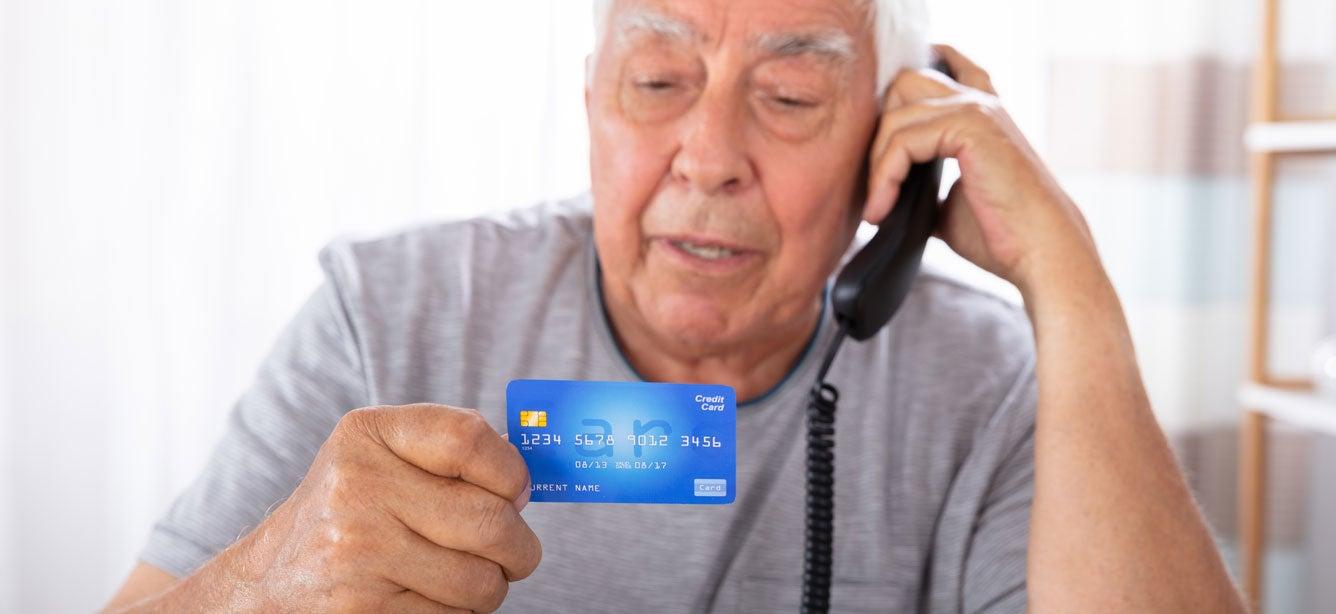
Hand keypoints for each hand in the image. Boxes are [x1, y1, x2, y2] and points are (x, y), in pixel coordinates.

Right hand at [208, 404, 538, 612]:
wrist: (270, 582)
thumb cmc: (352, 511)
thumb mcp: (383, 457)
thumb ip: (452, 451)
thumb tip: (528, 483)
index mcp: (368, 435)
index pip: (469, 439)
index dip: (511, 471)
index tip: (517, 492)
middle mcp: (357, 488)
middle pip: (490, 519)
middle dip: (519, 546)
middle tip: (514, 552)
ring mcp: (356, 552)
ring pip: (480, 581)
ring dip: (489, 587)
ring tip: (464, 576)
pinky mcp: (363, 611)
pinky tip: (430, 598)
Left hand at [864, 44, 1097, 295]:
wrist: (1039, 251)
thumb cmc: (1001, 234)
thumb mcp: (948, 204)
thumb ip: (920, 185)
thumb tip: (885, 192)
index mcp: (980, 113)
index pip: (937, 68)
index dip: (898, 91)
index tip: (872, 141)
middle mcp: (979, 102)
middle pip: (902, 84)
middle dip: (877, 132)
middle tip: (873, 186)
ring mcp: (976, 109)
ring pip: (895, 116)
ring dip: (875, 167)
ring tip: (876, 211)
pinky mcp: (970, 127)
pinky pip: (903, 141)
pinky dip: (884, 178)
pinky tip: (882, 211)